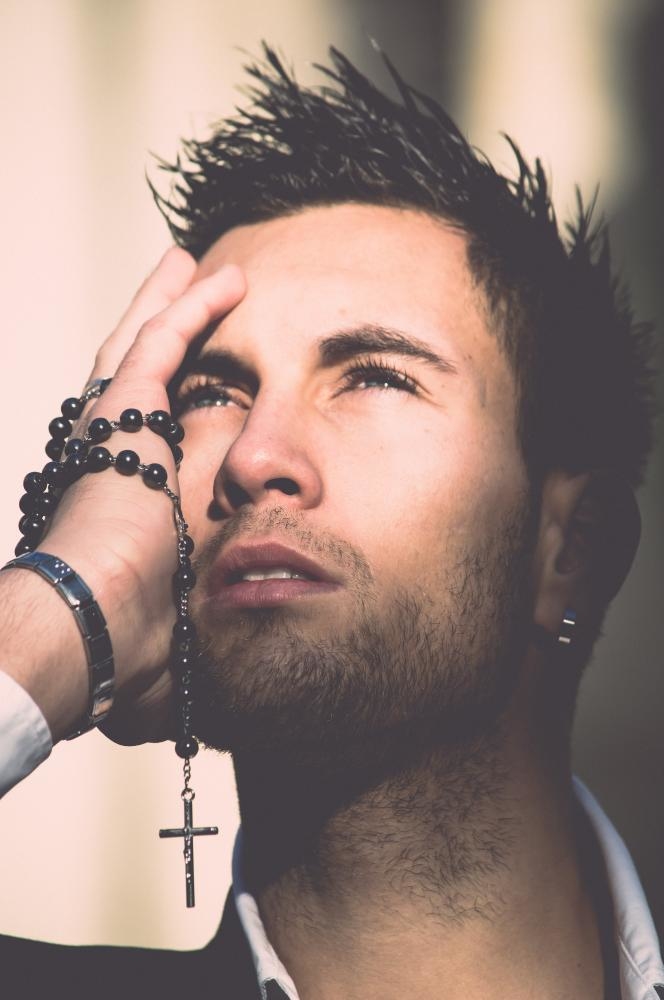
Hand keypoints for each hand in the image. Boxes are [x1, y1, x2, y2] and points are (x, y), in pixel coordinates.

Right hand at [37, 247, 245, 743]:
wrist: (92, 627)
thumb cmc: (124, 634)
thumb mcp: (171, 597)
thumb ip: (188, 586)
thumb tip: (204, 624)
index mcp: (109, 489)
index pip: (134, 427)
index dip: (155, 396)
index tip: (179, 380)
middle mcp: (100, 449)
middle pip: (130, 371)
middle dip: (153, 329)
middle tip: (176, 289)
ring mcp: (108, 427)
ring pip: (141, 344)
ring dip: (168, 303)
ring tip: (191, 266)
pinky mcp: (125, 414)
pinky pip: (164, 344)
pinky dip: (191, 309)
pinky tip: (223, 280)